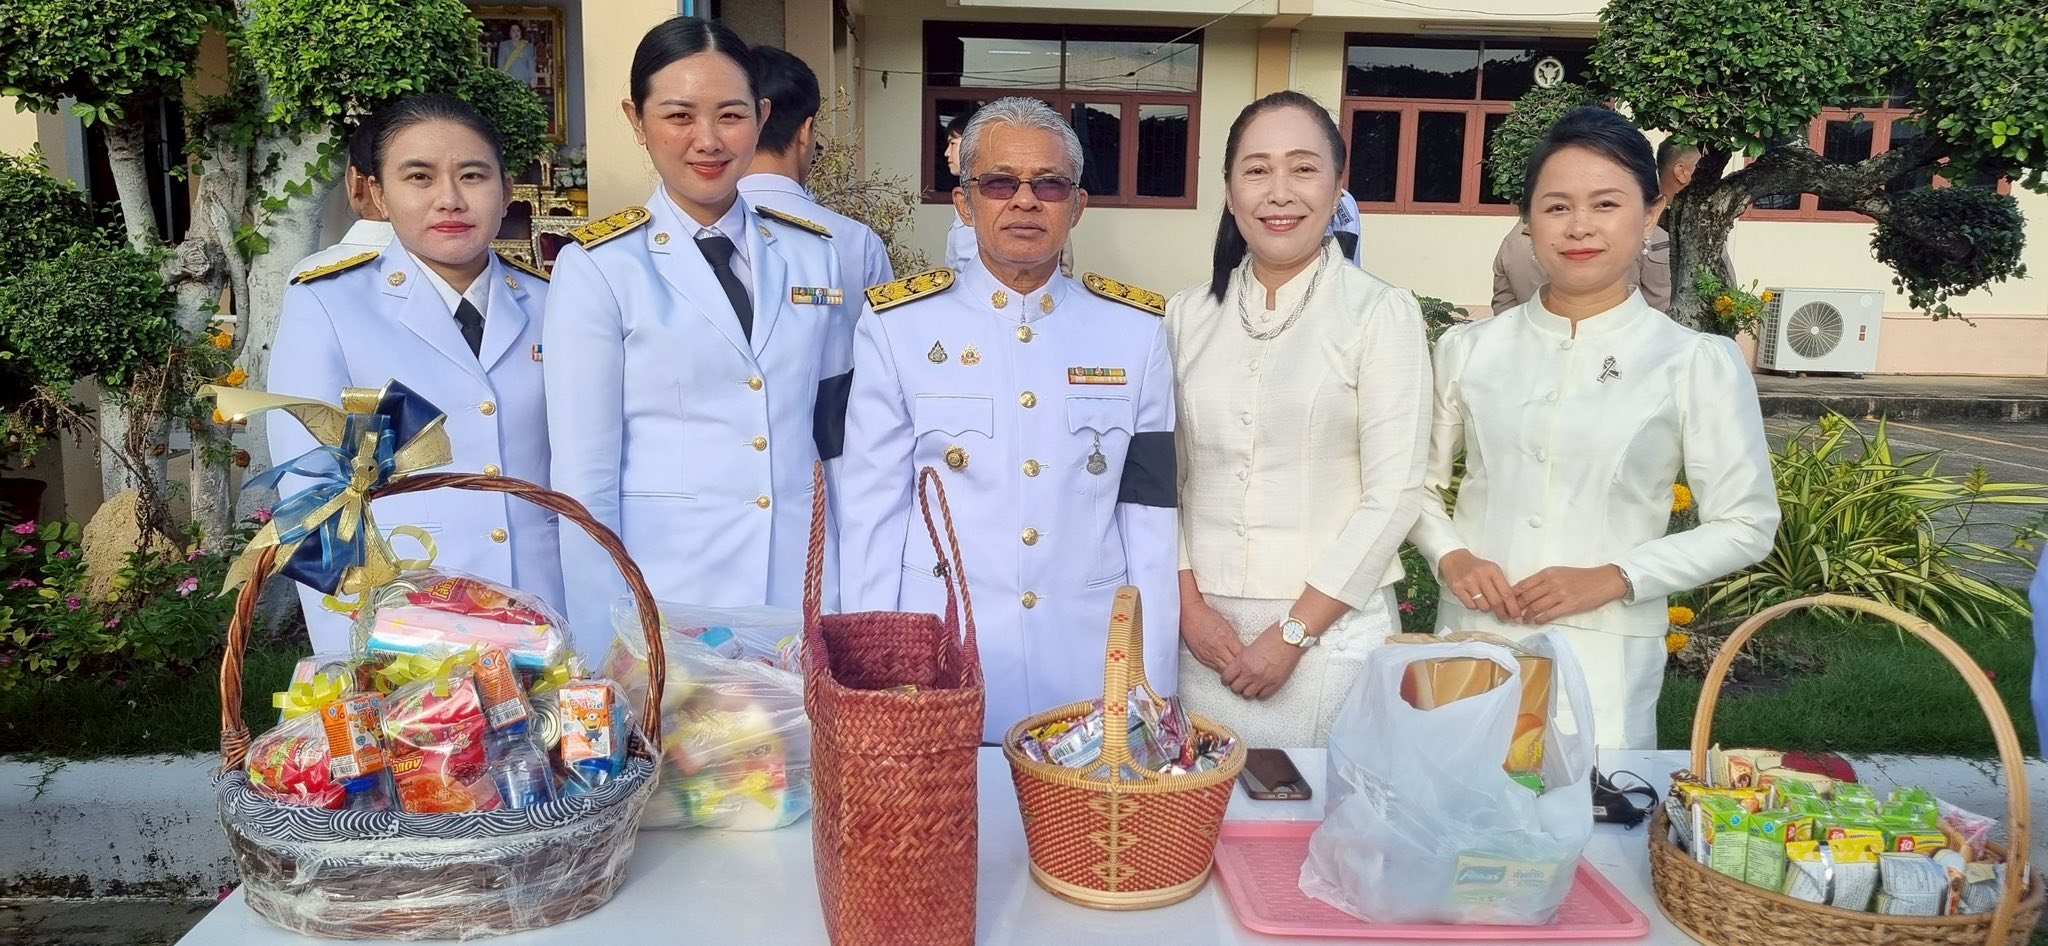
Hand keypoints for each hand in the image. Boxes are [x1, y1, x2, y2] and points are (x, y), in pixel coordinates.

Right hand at [1180, 598, 1242, 672]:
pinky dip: (1221, 669)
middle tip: (1246, 672)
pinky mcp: (1201, 658)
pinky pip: (1214, 668)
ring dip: (1231, 673)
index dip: (1248, 661)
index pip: (1241, 655)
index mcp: (1226, 638)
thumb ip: (1234, 639)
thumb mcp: (1226, 625)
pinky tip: (1225, 670)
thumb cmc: (1206, 616)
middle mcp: (1218, 648)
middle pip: (1234, 666)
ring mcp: (1209, 654)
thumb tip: (1242, 649)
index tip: (1252, 663)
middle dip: (1241, 670)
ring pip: (1224, 670)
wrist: (1189, 614)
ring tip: (1238, 675)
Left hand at [1220, 625, 1306, 700]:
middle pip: (1235, 688)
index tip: (1228, 679)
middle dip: (1236, 686)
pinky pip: (1262, 696)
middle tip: (1240, 682)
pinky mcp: (1275, 683)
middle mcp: (1250, 672)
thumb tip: (1239, 669)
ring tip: (1250, 686)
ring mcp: (1263, 680)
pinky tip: (1261, 687)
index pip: (1226, 678)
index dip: (1226, 679)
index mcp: (1242, 661)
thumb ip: (1243, 660)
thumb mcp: (1250, 647)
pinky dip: (1260, 693)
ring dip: (1247, 691)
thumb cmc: (1272, 637)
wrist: (1290, 638)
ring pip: (1247, 695)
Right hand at [1438, 549, 1522, 622]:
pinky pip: (1471, 606)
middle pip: (1496, 602)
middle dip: (1502, 613)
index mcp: (1493, 570)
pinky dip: (1475, 606)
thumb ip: (1501, 585)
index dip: (1513, 607)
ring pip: (1483, 606)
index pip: (1507, 593)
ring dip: (1486, 609)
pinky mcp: (1457, 588)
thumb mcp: (1491, 570)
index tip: (1517, 617)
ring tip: (1485, 604)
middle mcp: (1481, 576)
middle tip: (1505, 619)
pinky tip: (1474, 600)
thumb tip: (1511, 605)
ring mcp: (1468, 582)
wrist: (1454, 560)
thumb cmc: (1476, 567)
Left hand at [1512, 565, 1629, 624]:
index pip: (1523, 584)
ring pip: (1536, 606)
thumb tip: (1526, 591)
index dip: (1512, 595)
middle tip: (1510, 615)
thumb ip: (1543, 580)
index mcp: (1547, 573)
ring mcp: (1560, 594)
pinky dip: (1539, 619)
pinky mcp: (1569, 605)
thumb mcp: (1559, 573)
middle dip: (1516, 607)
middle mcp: (1552, 582)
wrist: (1602, 581)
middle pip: (1527, 596)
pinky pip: (1549, 614)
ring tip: (1522, 620)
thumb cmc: (1580, 577)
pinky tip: (1535, 622)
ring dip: (1526, 615)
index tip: (1506, 602)